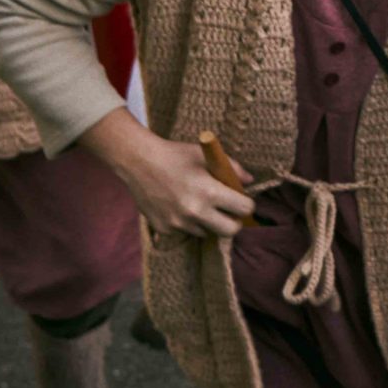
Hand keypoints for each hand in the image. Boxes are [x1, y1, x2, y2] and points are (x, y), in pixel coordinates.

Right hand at [80, 110, 253, 237]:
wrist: (138, 162)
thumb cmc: (175, 155)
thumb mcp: (206, 155)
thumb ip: (232, 168)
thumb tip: (249, 181)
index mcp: (209, 192)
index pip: (243, 209)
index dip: (247, 204)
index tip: (242, 200)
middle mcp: (195, 212)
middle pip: (230, 231)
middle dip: (234, 221)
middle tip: (228, 211)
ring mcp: (178, 223)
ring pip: (207, 232)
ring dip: (209, 222)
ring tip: (199, 203)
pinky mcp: (164, 229)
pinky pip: (186, 232)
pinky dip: (188, 223)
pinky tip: (180, 205)